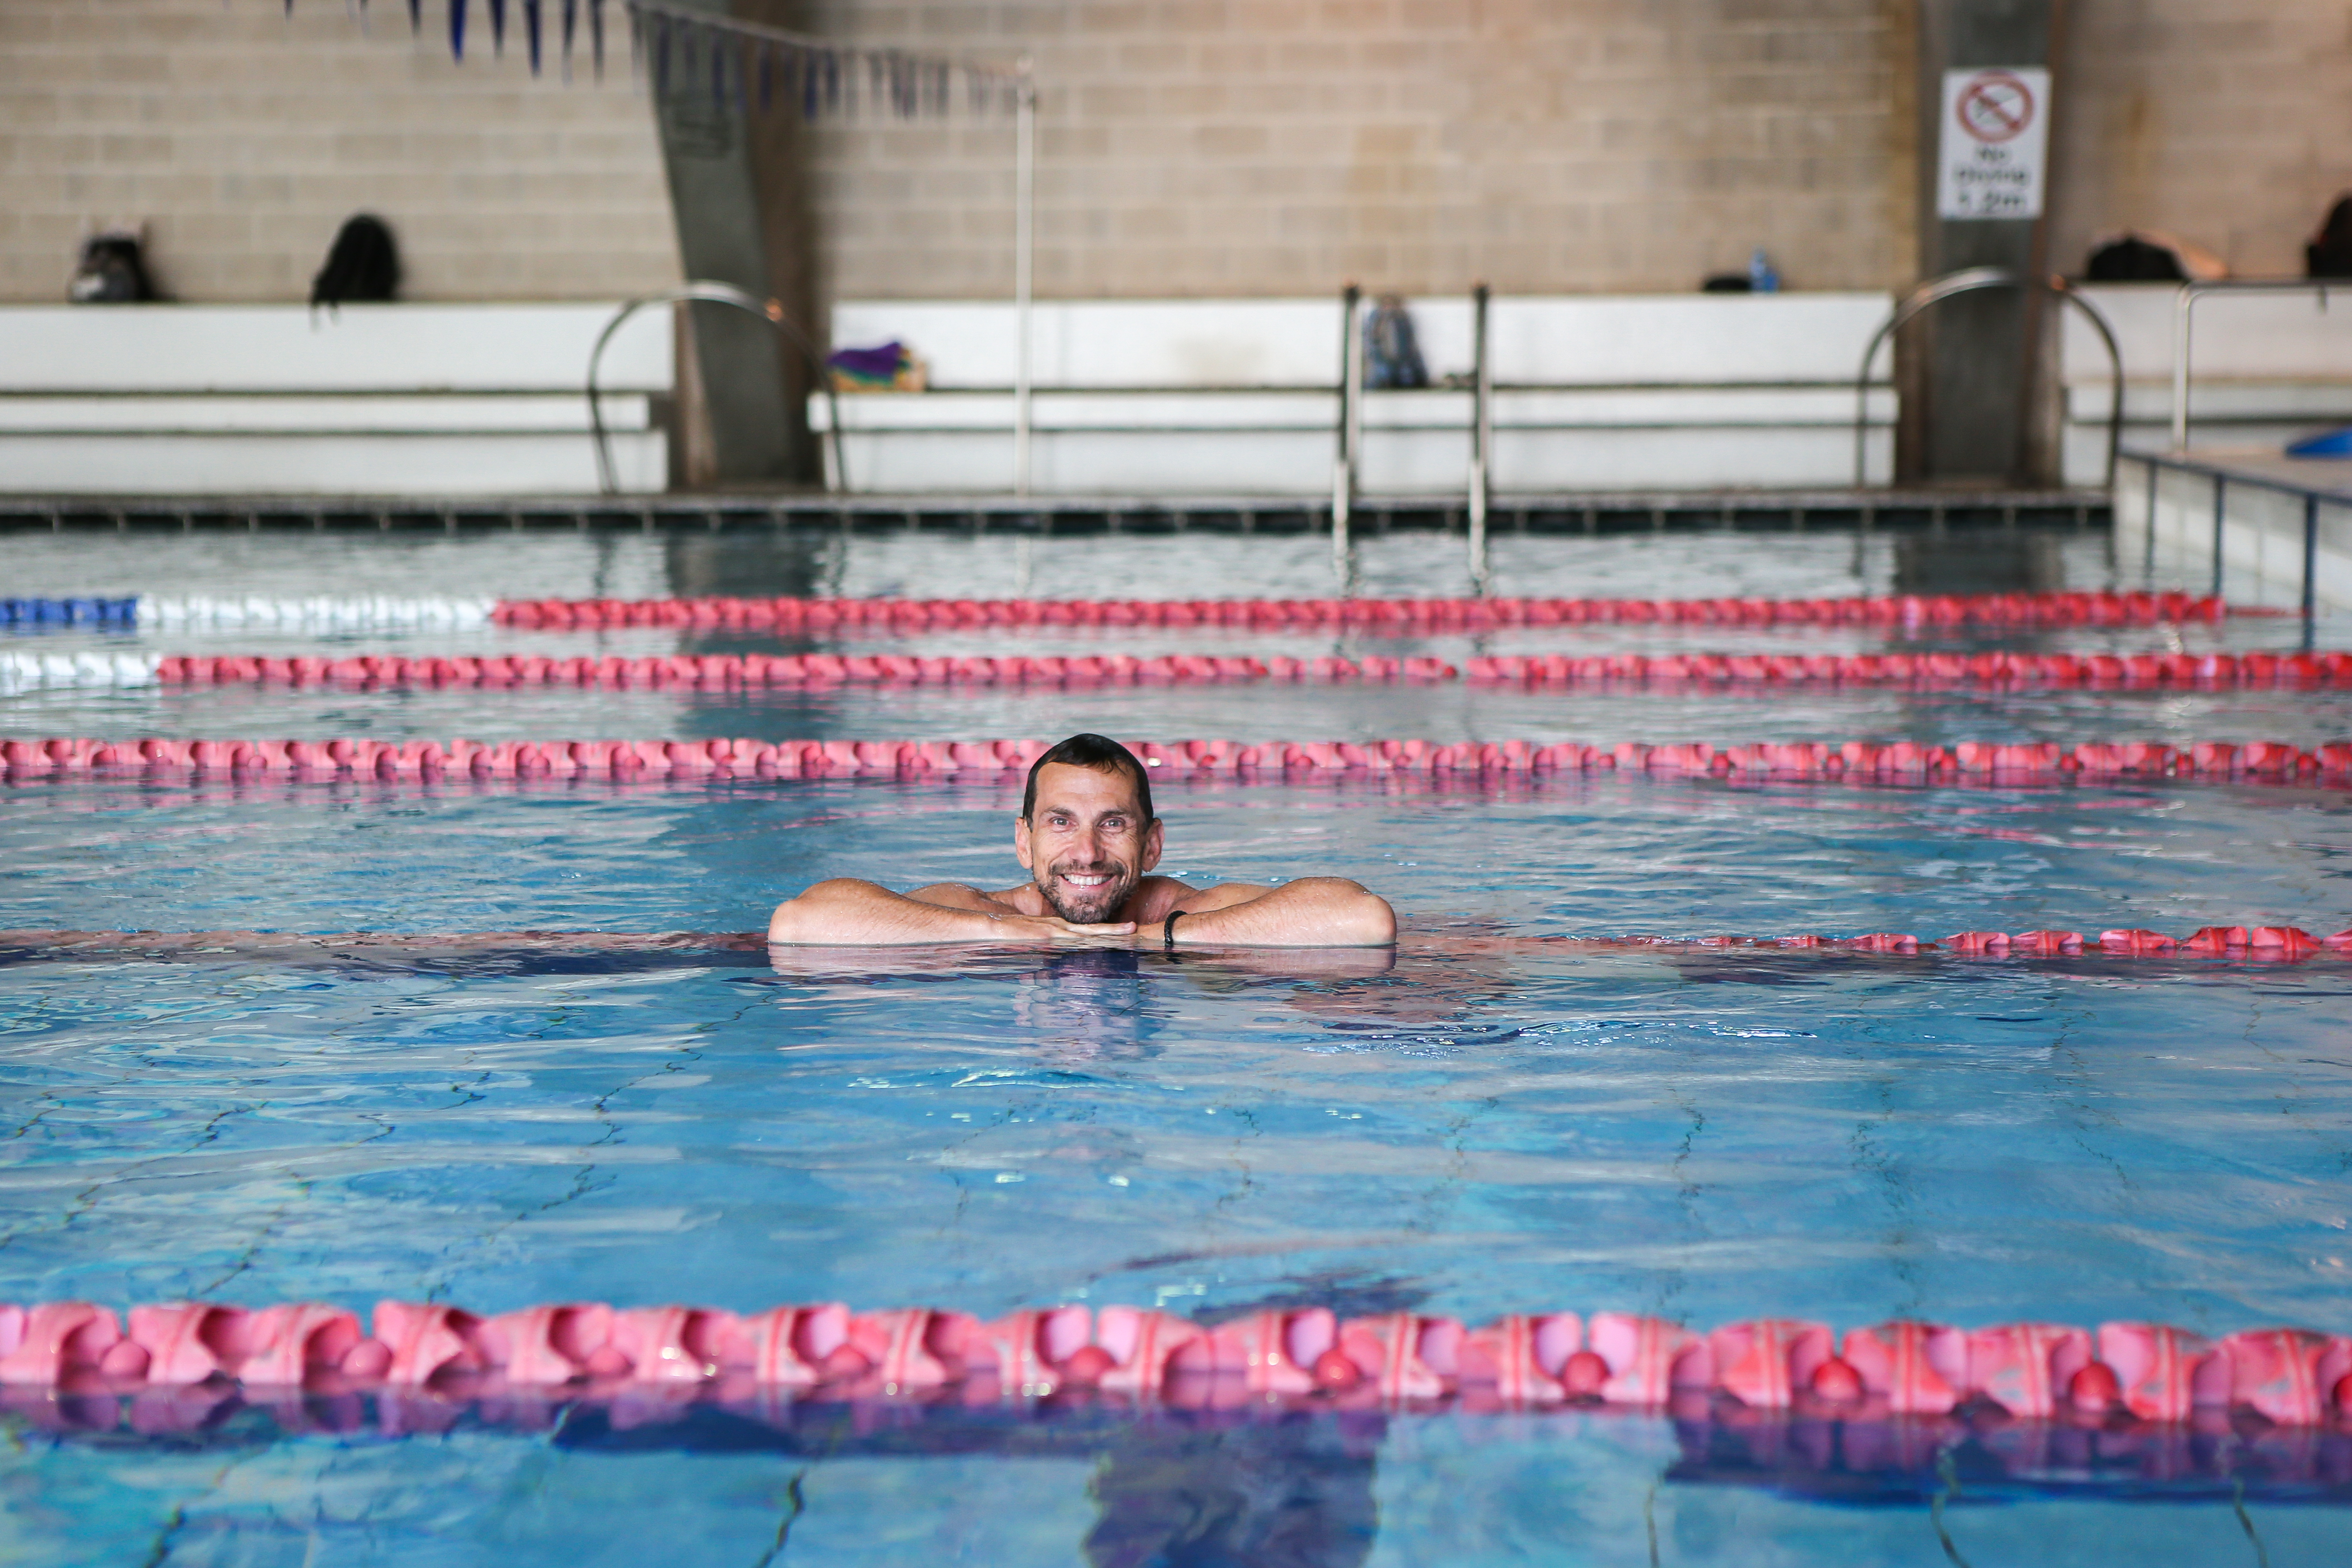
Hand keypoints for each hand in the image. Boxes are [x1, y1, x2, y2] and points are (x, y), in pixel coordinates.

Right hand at [984, 912, 1138, 946]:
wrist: (986, 925)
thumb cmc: (1004, 935)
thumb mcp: (1030, 945)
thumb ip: (1043, 953)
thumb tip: (1052, 969)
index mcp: (1057, 930)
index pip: (1085, 932)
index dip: (1105, 933)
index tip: (1123, 935)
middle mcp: (1058, 928)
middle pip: (1091, 930)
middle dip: (1114, 931)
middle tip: (1136, 930)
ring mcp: (1052, 930)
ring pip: (1086, 932)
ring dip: (1108, 933)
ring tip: (1129, 931)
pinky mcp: (1044, 934)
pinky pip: (1069, 937)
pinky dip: (1087, 938)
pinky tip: (1101, 940)